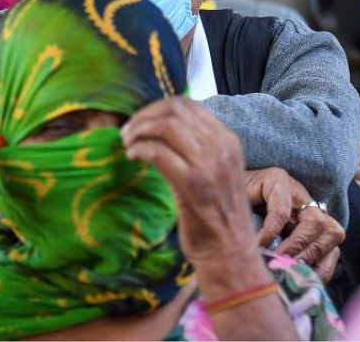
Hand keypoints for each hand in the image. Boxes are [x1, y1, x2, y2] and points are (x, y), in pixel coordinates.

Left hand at [122, 98, 258, 264]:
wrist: (231, 254)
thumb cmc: (218, 218)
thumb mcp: (217, 173)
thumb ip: (200, 150)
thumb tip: (164, 131)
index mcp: (229, 141)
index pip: (189, 104)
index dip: (158, 108)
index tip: (141, 122)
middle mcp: (222, 147)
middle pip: (175, 110)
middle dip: (144, 116)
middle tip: (128, 133)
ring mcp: (209, 165)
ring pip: (166, 126)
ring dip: (139, 130)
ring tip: (128, 144)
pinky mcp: (193, 184)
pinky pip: (158, 153)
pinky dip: (140, 149)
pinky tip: (132, 157)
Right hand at [246, 167, 344, 280]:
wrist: (216, 189)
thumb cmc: (238, 221)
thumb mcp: (266, 242)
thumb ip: (280, 257)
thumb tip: (290, 286)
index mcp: (308, 218)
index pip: (333, 239)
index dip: (326, 263)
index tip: (309, 282)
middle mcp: (306, 203)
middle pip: (332, 231)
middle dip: (312, 256)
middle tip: (289, 270)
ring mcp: (294, 189)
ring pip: (315, 221)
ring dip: (297, 246)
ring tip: (276, 259)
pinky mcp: (276, 179)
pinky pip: (282, 211)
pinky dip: (272, 232)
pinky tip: (258, 244)